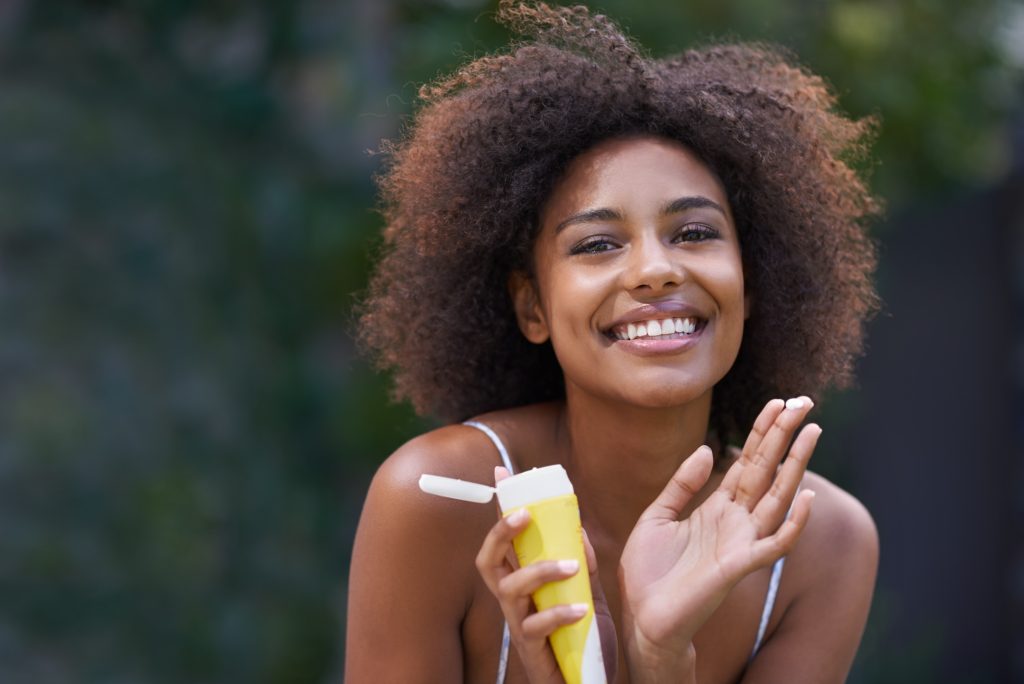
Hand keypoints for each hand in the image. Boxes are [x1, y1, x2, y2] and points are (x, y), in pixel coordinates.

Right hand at [475, 467, 616, 682]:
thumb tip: (578, 525)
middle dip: (500, 534)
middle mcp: (512, 600)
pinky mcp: (531, 651)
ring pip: (508, 590)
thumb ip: (580, 561)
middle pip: (487, 561)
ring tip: (570, 566)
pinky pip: (534, 627)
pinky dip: (557, 613)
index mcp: (522, 581)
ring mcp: (518, 625)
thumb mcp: (587, 591)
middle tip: (525, 515)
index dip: (500, 507)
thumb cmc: (582, 637)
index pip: (504, 539)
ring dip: (539, 571)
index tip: (501, 473)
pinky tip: (581, 609)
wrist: (590, 683)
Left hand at [618, 398, 819, 679]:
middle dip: (785, 436)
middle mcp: (736, 520)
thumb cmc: (648, 573)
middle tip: (806, 402)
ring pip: (778, 497)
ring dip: (797, 465)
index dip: (762, 432)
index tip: (777, 402)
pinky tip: (806, 496)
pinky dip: (793, 522)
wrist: (642, 617)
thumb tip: (706, 448)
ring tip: (812, 432)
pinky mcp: (739, 565)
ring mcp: (741, 542)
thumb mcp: (656, 516)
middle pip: (767, 469)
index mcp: (716, 507)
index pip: (746, 461)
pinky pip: (774, 543)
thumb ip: (681, 484)